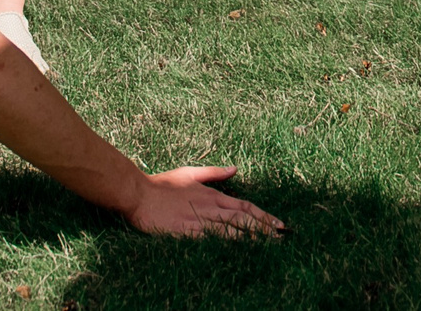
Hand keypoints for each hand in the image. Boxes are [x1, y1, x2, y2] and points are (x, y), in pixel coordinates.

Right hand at [126, 165, 284, 238]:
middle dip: (263, 228)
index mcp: (212, 195)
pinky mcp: (185, 232)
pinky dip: (224, 245)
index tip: (278, 224)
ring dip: (249, 237)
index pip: (245, 206)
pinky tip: (236, 251)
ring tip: (267, 245)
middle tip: (281, 237)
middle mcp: (209, 208)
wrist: (139, 194)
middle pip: (242, 219)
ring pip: (230, 230)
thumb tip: (235, 168)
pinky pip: (209, 240)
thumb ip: (214, 173)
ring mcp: (198, 220)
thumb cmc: (163, 184)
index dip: (263, 216)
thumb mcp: (191, 173)